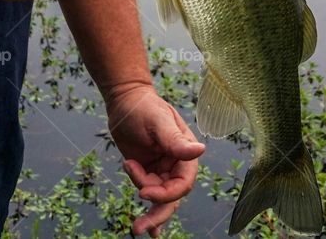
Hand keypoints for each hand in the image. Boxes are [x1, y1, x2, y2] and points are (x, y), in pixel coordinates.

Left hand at [106, 84, 205, 236]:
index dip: (165, 193)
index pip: (182, 183)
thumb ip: (176, 141)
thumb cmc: (143, 107)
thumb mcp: (158, 121)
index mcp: (185, 153)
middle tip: (139, 228)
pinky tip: (148, 231)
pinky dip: (149, 209)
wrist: (125, 100)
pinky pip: (150, 193)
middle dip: (158, 214)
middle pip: (172, 197)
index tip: (143, 191)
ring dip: (149, 211)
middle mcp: (177, 164)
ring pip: (160, 199)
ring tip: (136, 227)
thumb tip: (200, 150)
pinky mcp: (147, 171)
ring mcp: (162, 169)